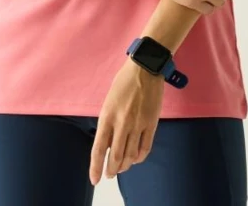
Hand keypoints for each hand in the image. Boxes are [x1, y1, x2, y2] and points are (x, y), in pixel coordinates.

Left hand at [89, 57, 163, 184]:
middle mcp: (122, 122)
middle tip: (109, 175)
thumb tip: (108, 144)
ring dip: (125, 166)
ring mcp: (138, 124)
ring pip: (131, 155)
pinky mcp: (152, 123)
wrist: (144, 68)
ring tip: (121, 168)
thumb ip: (108, 122)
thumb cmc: (123, 82)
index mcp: (107, 115)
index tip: (95, 179)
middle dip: (112, 170)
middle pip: (116, 156)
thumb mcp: (109, 101)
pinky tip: (135, 158)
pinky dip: (139, 157)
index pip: (99, 148)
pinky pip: (145, 148)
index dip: (96, 167)